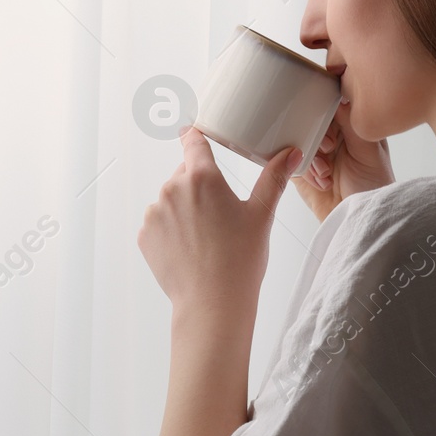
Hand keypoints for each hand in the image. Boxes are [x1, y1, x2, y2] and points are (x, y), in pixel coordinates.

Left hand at [137, 127, 301, 323]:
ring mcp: (154, 213)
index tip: (192, 131)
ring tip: (205, 237)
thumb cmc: (240, 260)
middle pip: (184, 175)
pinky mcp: (144, 235)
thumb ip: (274, 178)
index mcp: (202, 177)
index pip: (193, 143)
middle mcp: (172, 189)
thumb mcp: (261, 215)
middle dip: (199, 187)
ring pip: (170, 201)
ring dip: (183, 210)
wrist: (212, 303)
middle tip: (220, 215)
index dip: (195, 136)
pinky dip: (170, 231)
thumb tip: (291, 153)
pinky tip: (189, 248)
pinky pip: (158, 224)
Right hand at [290, 99, 394, 222]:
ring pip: (298, 142)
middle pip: (310, 122)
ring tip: (327, 173)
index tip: (328, 124)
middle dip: (318, 137)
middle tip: (328, 149)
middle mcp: (331, 137)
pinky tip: (323, 182)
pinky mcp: (301, 172)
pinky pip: (290, 162)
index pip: (331, 105)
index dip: (326, 110)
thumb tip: (339, 96)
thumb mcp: (369, 152)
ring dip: (313, 158)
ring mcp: (314, 154)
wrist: (360, 220)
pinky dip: (305, 172)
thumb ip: (352, 124)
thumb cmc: (374, 186)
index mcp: (350, 126)